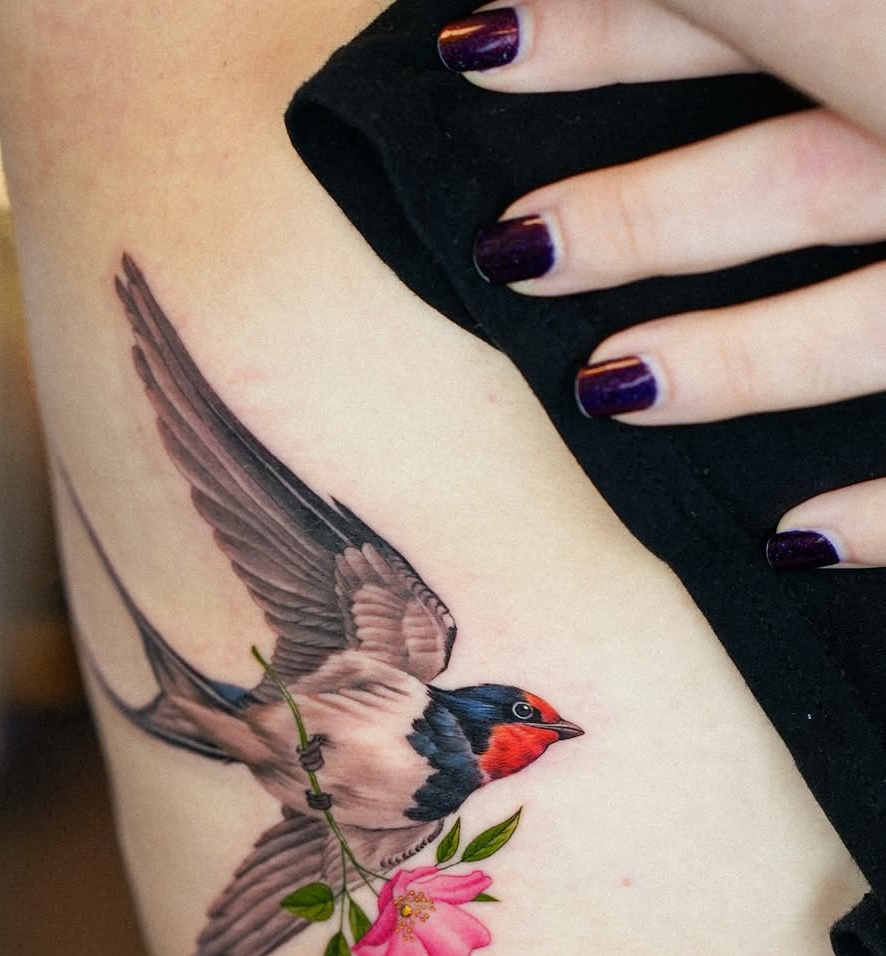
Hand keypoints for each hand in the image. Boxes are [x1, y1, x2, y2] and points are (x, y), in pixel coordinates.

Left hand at [437, 0, 885, 568]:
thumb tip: (581, 7)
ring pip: (871, 327)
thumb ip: (766, 9)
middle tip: (507, 249)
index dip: (607, 37)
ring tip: (602, 387)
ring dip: (735, 364)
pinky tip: (784, 543)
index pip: (758, 21)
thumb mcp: (869, 25)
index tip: (469, 48)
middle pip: (798, 183)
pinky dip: (878, 516)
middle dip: (646, 215)